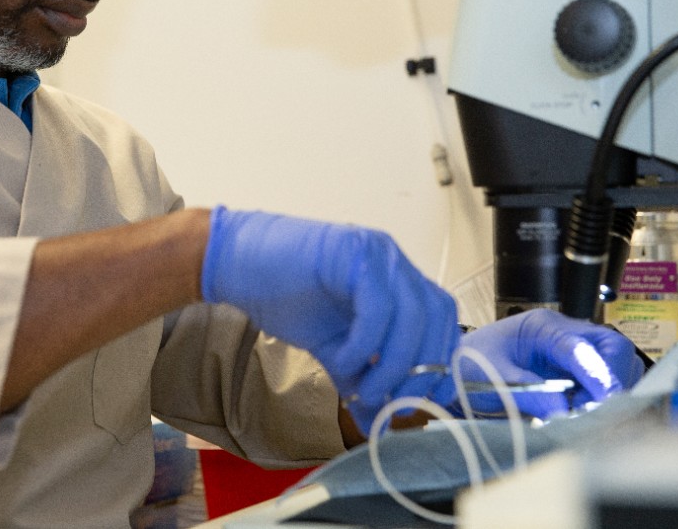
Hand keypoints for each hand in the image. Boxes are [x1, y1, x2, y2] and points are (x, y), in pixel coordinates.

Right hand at [201, 206, 461, 432]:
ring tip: (364, 392)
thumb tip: (380, 426)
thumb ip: (362, 381)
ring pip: (411, 314)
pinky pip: (377, 306)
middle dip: (420, 370)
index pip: (442, 318)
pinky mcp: (351, 252)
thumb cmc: (283, 296)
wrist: (235, 265)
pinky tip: (343, 362)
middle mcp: (393, 261)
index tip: (423, 399)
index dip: (441, 360)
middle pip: (435, 317)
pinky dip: (366, 344)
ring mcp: (375, 253)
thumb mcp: (334, 350)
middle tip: (394, 404)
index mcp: (397, 279)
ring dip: (393, 364)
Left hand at [453, 309, 644, 418]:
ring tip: (586, 411)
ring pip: (615, 362)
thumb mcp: (495, 379)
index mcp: (542, 327)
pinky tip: (585, 411)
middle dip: (612, 379)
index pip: (580, 346)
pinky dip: (605, 396)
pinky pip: (605, 378)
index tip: (603, 399)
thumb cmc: (472, 365)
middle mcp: (564, 333)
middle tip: (594, 409)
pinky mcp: (576, 369)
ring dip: (610, 388)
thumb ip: (529, 393)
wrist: (458, 367)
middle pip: (611, 347)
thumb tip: (564, 412)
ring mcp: (573, 350)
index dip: (596, 373)